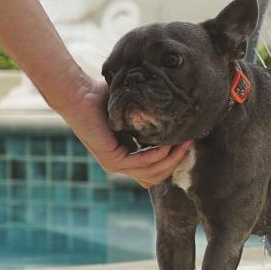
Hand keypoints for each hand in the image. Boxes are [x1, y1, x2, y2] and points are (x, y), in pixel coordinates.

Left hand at [61, 79, 192, 188]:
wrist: (79, 93)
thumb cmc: (103, 97)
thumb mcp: (134, 110)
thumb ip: (151, 118)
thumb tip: (178, 112)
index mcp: (128, 155)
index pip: (156, 170)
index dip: (174, 160)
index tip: (188, 143)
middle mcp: (122, 164)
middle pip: (157, 176)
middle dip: (176, 162)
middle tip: (190, 145)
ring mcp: (115, 165)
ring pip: (152, 174)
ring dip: (171, 160)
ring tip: (183, 144)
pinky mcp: (111, 160)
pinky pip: (142, 164)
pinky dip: (157, 156)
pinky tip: (167, 145)